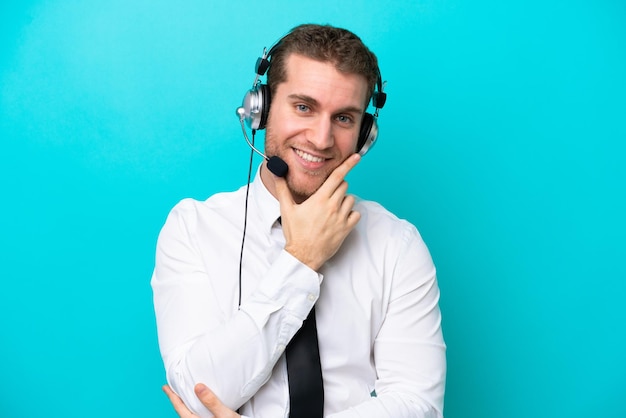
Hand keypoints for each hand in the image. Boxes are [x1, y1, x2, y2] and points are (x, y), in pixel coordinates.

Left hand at [163, 384, 240, 417]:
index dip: (172, 396)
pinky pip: (195, 416)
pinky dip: (192, 409)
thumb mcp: (224, 415)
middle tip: (171, 390)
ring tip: (183, 396)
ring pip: (188, 415)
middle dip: (176, 401)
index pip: (180, 408)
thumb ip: (211, 402)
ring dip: (184, 405)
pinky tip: (198, 406)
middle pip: (182, 412)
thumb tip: (197, 386)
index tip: (165, 387)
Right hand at [275, 153, 361, 270]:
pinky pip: (356, 214)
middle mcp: (333, 206)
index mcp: (319, 199)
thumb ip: (283, 189)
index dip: (348, 164)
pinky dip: (350, 213)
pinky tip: (340, 217)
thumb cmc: (295, 233)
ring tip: (331, 207)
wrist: (303, 255)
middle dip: (337, 186)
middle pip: (344, 185)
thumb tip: (277, 174)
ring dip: (344, 200)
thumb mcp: (287, 209)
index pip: (337, 176)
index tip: (356, 157)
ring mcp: (341, 218)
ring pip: (351, 199)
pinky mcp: (346, 229)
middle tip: (326, 195)